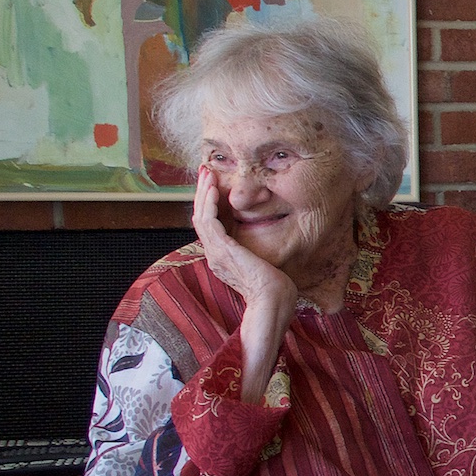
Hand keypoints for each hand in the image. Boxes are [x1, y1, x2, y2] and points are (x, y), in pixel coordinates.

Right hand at [192, 166, 296, 402]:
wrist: (274, 304)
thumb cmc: (275, 289)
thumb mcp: (263, 263)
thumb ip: (257, 252)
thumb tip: (264, 243)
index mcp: (222, 257)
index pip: (210, 225)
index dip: (209, 203)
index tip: (213, 184)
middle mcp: (214, 254)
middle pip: (200, 218)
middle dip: (202, 193)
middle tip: (205, 171)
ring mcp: (216, 253)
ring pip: (200, 217)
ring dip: (203, 193)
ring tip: (207, 173)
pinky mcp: (222, 250)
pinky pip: (208, 222)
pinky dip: (208, 203)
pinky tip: (213, 188)